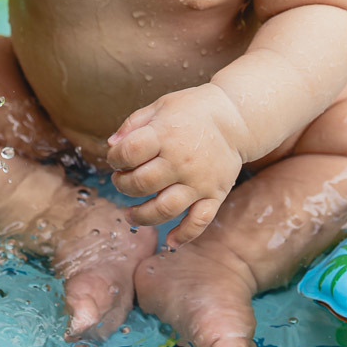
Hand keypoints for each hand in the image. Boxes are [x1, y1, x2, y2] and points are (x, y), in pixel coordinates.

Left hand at [106, 84, 246, 246]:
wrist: (235, 117)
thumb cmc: (193, 110)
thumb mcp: (161, 106)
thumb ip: (133, 124)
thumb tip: (111, 145)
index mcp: (165, 135)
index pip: (129, 153)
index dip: (115, 159)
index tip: (116, 159)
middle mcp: (181, 161)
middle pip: (142, 184)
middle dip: (124, 186)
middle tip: (122, 181)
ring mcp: (199, 181)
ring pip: (165, 209)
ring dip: (142, 216)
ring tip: (130, 213)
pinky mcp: (215, 195)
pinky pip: (199, 221)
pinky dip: (185, 235)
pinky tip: (170, 241)